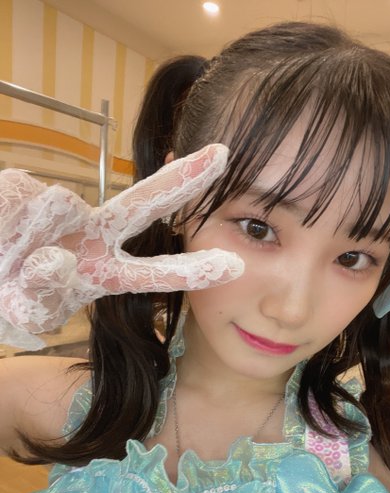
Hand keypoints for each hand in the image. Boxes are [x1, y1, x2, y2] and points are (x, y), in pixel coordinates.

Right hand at [0, 144, 243, 349]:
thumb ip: (41, 294)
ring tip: (9, 253)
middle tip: (224, 157)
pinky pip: (15, 198)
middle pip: (143, 204)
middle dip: (182, 181)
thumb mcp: (30, 309)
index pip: (155, 271)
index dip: (193, 270)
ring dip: (29, 233)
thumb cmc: (13, 295)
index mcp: (105, 272)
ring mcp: (62, 210)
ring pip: (56, 205)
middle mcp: (94, 234)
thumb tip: (52, 257)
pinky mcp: (23, 188)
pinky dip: (2, 217)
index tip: (236, 266)